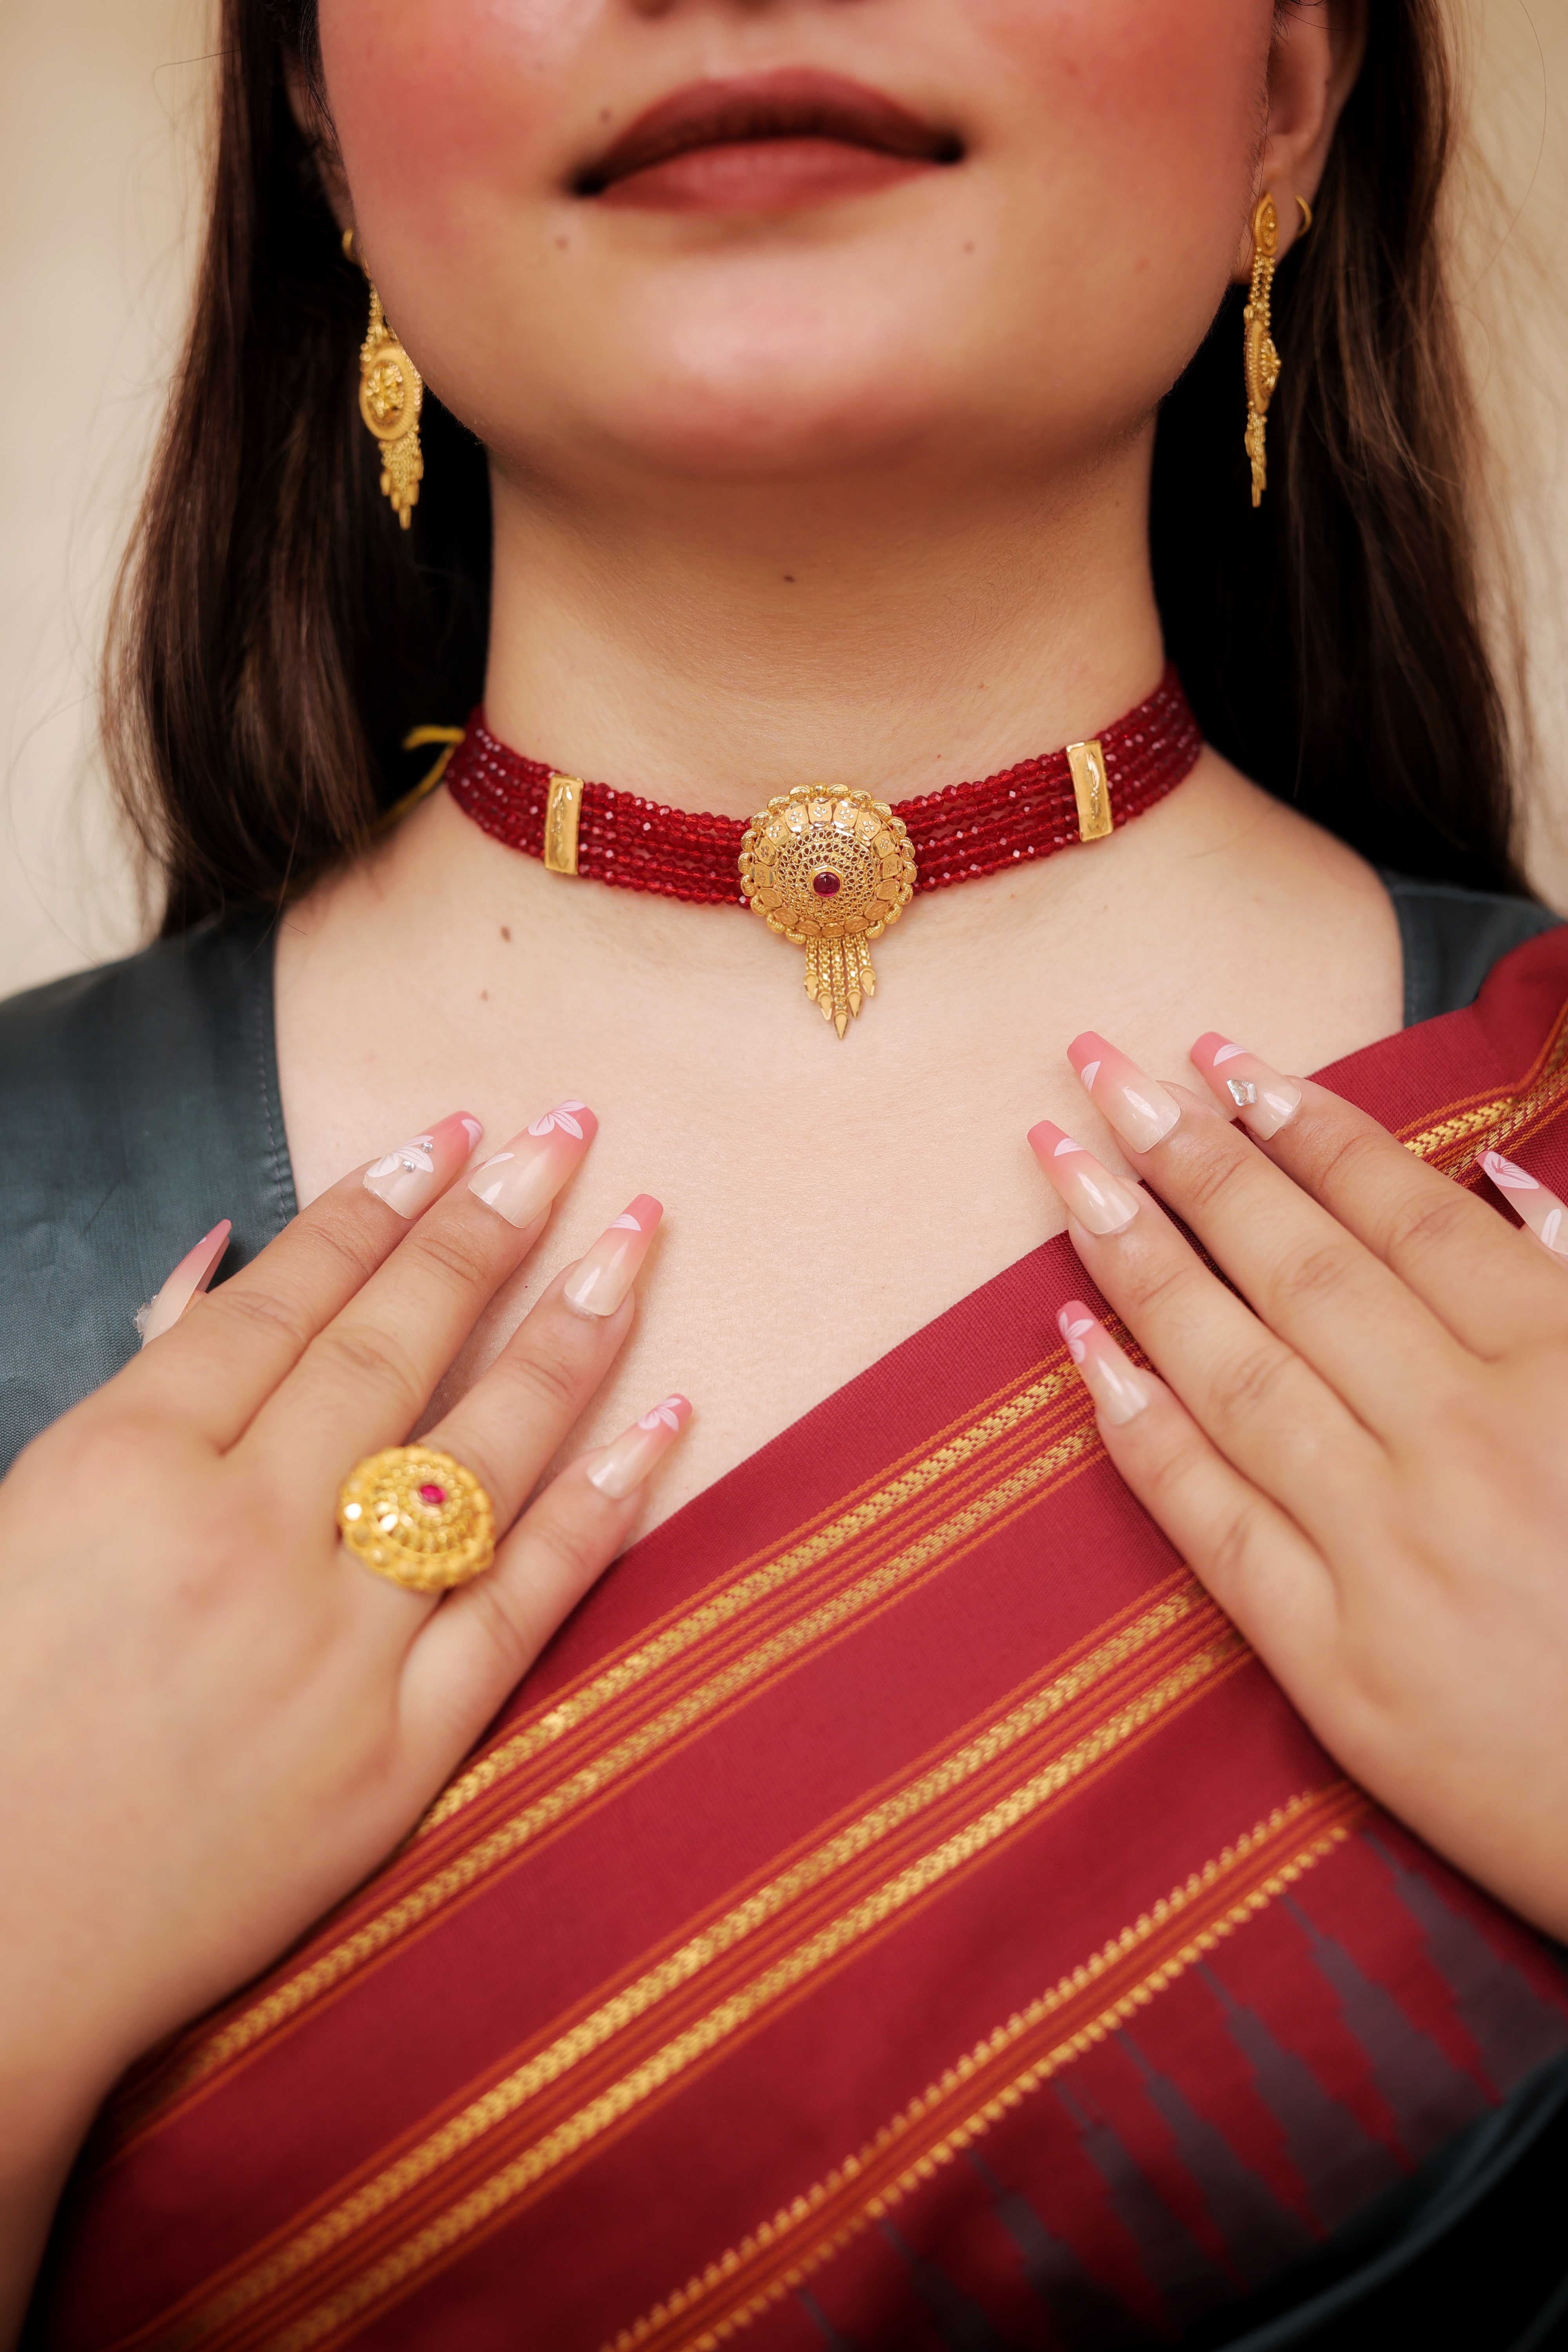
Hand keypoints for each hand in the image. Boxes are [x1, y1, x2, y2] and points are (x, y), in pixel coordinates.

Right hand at [0, 1102, 685, 2324]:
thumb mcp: (19, 1511)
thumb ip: (136, 1383)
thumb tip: (228, 1252)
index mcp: (127, 1465)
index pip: (284, 1299)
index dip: (376, 1207)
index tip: (450, 1134)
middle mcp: (245, 1535)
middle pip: (397, 1347)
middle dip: (492, 1227)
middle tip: (570, 1135)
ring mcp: (335, 1646)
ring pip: (486, 1453)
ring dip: (574, 1330)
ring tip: (642, 1239)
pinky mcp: (400, 1754)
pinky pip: (527, 1605)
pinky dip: (606, 1506)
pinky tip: (667, 1420)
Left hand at [1027, 1031, 1567, 1942]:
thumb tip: (1501, 1188)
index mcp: (1560, 1371)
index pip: (1401, 1214)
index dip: (1305, 1126)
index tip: (1221, 1057)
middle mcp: (1464, 1443)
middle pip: (1297, 1267)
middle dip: (1189, 1156)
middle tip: (1101, 1069)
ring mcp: (1387, 1552)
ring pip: (1232, 1368)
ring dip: (1135, 1257)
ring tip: (1061, 1165)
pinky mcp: (1332, 1661)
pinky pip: (1210, 1516)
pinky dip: (1136, 1424)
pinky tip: (1075, 1341)